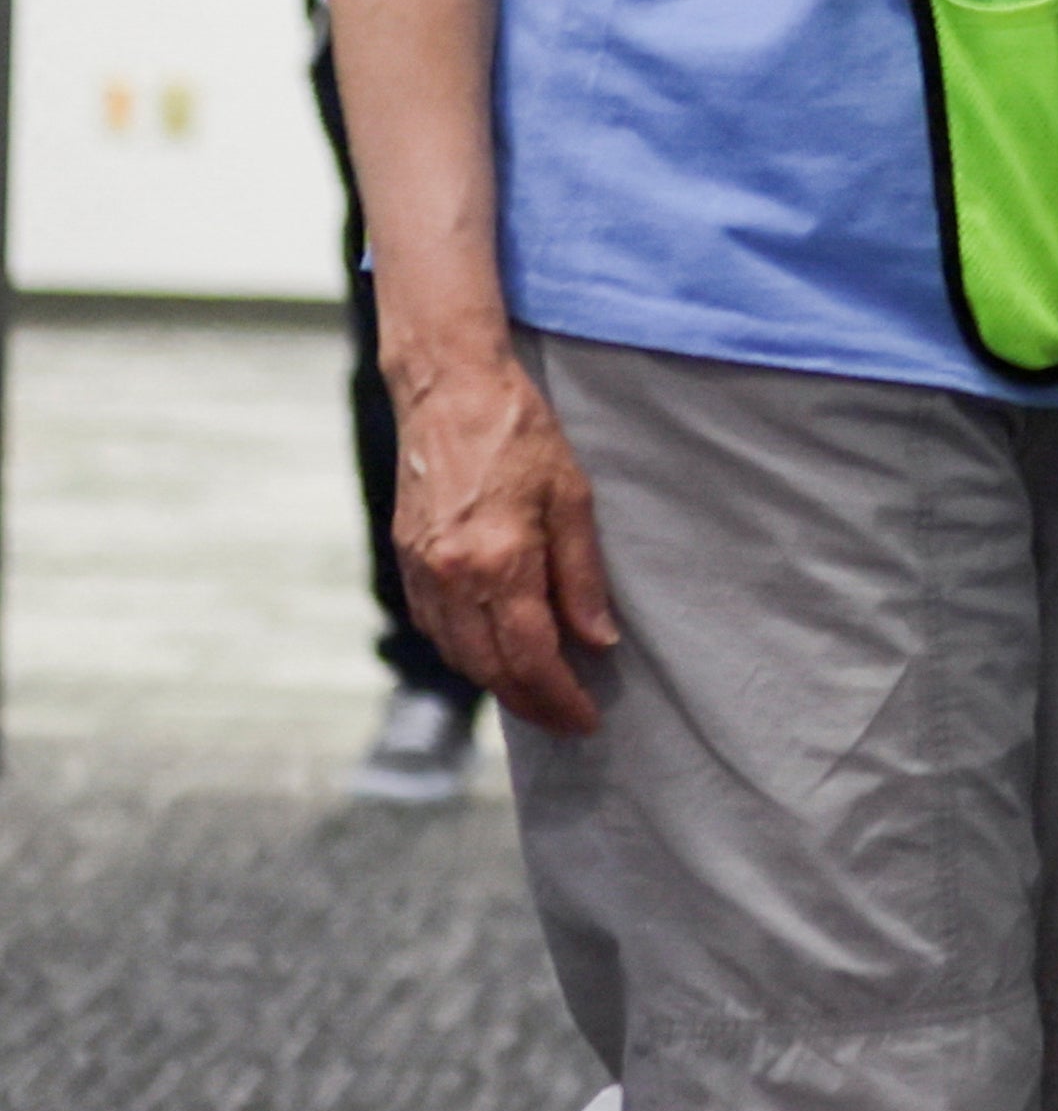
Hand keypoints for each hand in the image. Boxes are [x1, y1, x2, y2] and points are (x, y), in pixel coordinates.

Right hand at [389, 348, 617, 733]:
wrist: (448, 390)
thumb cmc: (521, 433)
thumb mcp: (573, 497)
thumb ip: (582, 576)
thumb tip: (598, 640)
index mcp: (499, 562)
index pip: (531, 657)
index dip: (559, 697)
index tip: (586, 719)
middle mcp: (452, 578)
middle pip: (489, 669)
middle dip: (530, 704)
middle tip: (566, 720)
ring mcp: (422, 572)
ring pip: (457, 656)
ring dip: (495, 684)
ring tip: (536, 693)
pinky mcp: (407, 561)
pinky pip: (434, 629)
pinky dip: (464, 652)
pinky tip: (492, 653)